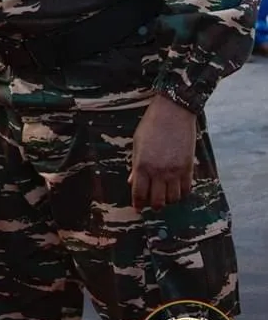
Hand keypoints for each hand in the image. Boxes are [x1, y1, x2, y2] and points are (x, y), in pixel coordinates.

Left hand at [128, 93, 196, 211]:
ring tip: (164, 195)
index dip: (138, 203)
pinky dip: (181, 194)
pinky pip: (186, 190)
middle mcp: (158, 172)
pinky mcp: (188, 168)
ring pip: (173, 199)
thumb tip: (132, 182)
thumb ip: (136, 165)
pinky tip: (176, 190)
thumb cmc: (151, 125)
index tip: (137, 207)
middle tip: (151, 203)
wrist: (173, 112)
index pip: (139, 193)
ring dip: (168, 200)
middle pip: (157, 201)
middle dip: (153, 205)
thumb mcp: (138, 144)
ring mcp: (175, 171)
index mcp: (142, 165)